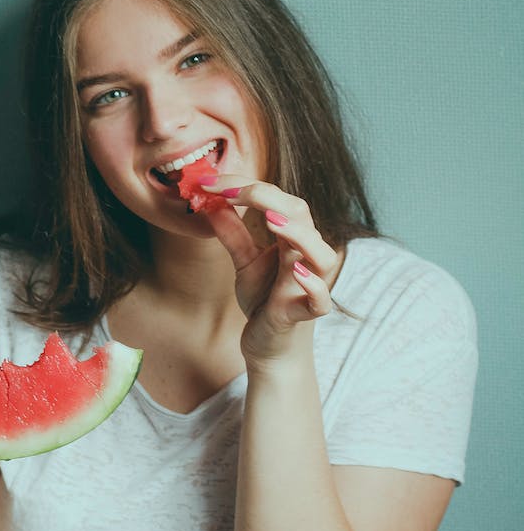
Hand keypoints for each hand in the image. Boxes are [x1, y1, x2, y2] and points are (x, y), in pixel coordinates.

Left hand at [200, 177, 340, 367]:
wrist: (269, 348)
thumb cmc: (264, 300)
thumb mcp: (244, 262)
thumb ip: (233, 234)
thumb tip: (212, 203)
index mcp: (292, 238)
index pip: (276, 200)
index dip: (245, 186)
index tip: (210, 182)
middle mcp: (306, 256)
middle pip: (300, 215)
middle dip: (267, 197)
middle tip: (230, 190)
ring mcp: (308, 285)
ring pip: (320, 254)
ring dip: (298, 234)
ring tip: (271, 219)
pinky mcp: (304, 314)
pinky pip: (320, 300)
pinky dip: (313, 285)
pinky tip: (296, 272)